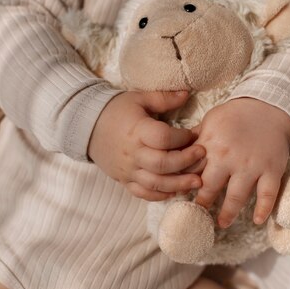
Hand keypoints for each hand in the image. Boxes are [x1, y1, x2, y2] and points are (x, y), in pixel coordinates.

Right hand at [88, 90, 204, 200]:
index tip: (193, 135)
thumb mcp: (139, 98)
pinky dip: (160, 195)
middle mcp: (132, 153)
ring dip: (178, 184)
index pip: (164, 138)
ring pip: (155, 183)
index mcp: (137, 130)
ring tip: (197, 182)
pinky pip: (143, 193)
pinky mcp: (124, 180)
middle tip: (202, 156)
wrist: (86, 126)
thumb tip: (187, 93)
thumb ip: (164, 98)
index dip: (182, 138)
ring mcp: (128, 169)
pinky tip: (175, 191)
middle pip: (162, 164)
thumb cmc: (116, 110)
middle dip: (186, 162)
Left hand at [193, 98, 289, 226]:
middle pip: (210, 187)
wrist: (269, 106)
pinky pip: (268, 194)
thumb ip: (194, 140)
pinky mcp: (272, 169)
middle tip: (198, 213)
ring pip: (237, 196)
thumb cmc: (235, 115)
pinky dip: (263, 208)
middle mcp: (229, 157)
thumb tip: (174, 153)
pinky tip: (258, 220)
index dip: (184, 184)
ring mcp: (252, 165)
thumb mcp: (209, 121)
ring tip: (221, 223)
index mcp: (210, 145)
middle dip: (202, 203)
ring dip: (228, 212)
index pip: (192, 171)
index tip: (181, 195)